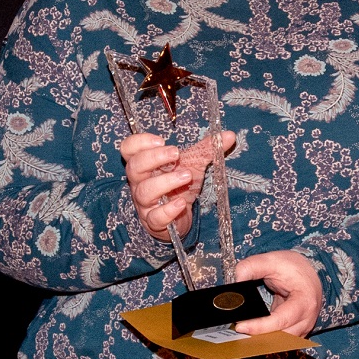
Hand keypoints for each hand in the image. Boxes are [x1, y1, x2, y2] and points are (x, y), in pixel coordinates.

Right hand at [119, 131, 235, 240]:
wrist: (179, 217)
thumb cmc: (179, 185)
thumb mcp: (192, 164)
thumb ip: (207, 149)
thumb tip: (230, 136)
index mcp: (145, 164)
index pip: (129, 149)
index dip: (140, 142)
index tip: (161, 139)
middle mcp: (140, 182)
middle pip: (134, 167)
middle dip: (153, 158)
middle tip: (176, 153)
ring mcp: (145, 203)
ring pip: (144, 192)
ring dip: (165, 182)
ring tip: (186, 176)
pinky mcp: (153, 222)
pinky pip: (155, 217)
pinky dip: (168, 210)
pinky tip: (181, 203)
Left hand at [232, 250, 322, 337]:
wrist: (308, 273)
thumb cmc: (293, 267)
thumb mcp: (272, 260)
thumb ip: (252, 267)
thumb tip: (236, 281)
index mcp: (305, 301)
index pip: (282, 320)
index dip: (260, 326)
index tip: (240, 326)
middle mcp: (307, 319)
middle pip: (282, 338)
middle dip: (260, 337)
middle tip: (237, 331)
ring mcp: (303, 328)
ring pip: (282, 344)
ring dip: (263, 340)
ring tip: (242, 334)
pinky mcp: (296, 332)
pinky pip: (281, 342)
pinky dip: (268, 339)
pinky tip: (253, 334)